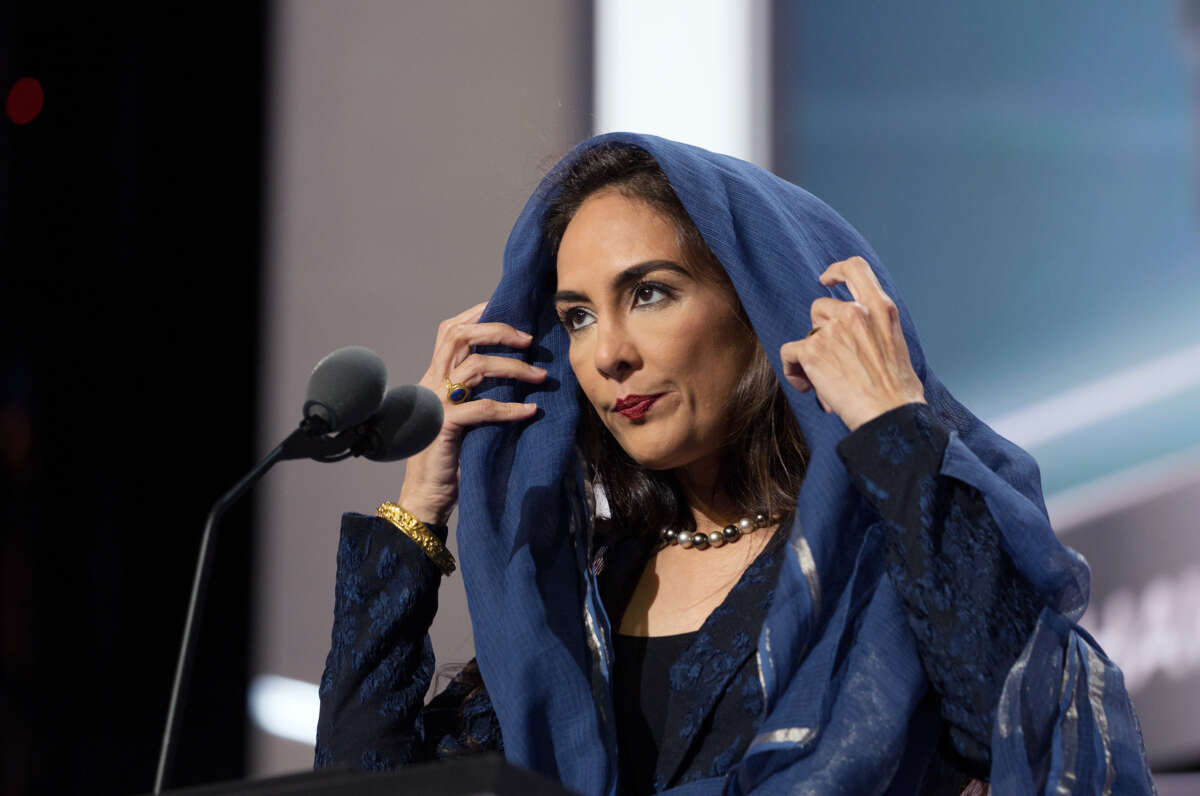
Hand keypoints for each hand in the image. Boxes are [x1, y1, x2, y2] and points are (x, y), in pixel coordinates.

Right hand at [398, 301, 544, 524]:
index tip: (512, 309)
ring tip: (541, 376)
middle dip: (497, 331)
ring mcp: (436, 404)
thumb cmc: (449, 453)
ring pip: (475, 368)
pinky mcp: (445, 428)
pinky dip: (510, 408)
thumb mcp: (461, 413)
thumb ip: (475, 390)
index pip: (450, 330)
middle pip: (459, 337)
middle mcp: (432, 383)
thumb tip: (517, 367)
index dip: (479, 314)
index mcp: (434, 375)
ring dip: (513, 368)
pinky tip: (532, 411)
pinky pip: (482, 409)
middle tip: (529, 340)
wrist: (425, 494)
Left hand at [780, 256, 924, 431]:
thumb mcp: (895, 344)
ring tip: (824, 379)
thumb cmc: (897, 392)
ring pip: (807, 331)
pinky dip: (793, 370)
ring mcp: (832, 330)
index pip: (855, 268)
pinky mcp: (812, 351)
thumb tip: (850, 338)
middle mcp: (856, 313)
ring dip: (810, 352)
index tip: (826, 279)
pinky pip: (789, 352)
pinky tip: (807, 386)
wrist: (891, 417)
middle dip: (822, 332)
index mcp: (881, 309)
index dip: (836, 270)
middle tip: (833, 361)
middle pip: (821, 307)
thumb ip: (875, 328)